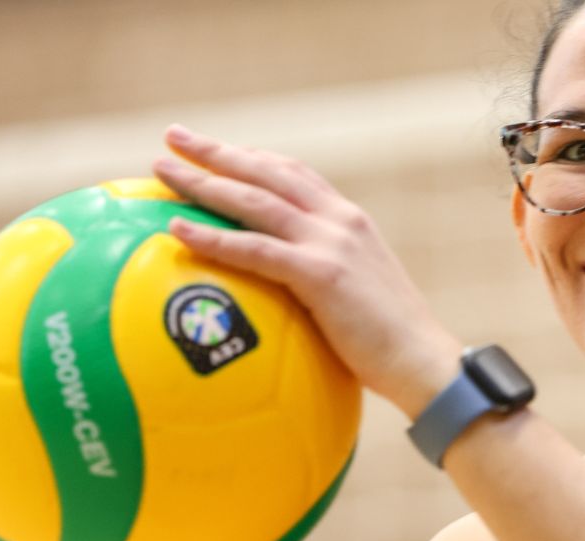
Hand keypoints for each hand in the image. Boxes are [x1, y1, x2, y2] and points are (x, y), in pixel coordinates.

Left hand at [152, 125, 461, 417]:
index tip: (219, 148)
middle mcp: (340, 220)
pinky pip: (255, 249)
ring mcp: (332, 243)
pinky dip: (213, 236)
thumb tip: (289, 293)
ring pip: (255, 200)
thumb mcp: (359, 292)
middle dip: (217, 150)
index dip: (253, 156)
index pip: (295, 173)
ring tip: (162, 170)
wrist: (422, 359)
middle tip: (174, 136)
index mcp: (351, 220)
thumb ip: (326, 276)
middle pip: (267, 172)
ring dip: (203, 181)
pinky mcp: (321, 274)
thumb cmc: (389, 341)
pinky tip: (177, 228)